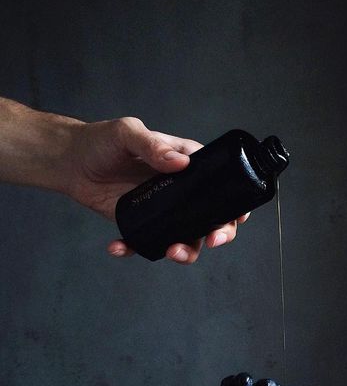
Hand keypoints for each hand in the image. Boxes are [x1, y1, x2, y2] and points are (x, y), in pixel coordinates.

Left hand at [66, 117, 248, 263]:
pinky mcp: (142, 225)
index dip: (236, 204)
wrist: (71, 161)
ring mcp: (164, 211)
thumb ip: (152, 145)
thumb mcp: (127, 133)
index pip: (222, 185)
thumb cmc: (102, 140)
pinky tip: (118, 246)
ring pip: (186, 238)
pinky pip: (146, 244)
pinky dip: (135, 250)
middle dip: (218, 234)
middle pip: (212, 219)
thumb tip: (179, 163)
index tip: (236, 217)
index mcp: (188, 166)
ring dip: (186, 251)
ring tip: (170, 252)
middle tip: (210, 241)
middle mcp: (181, 192)